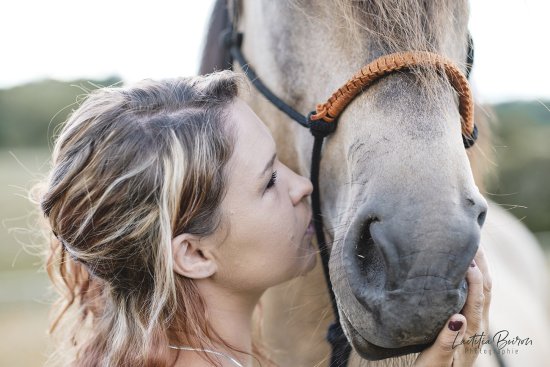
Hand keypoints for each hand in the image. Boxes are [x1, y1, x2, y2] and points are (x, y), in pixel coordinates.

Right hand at [414, 246, 491, 366]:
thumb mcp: (436, 361)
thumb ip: (447, 340)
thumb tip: (458, 317)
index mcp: (470, 333)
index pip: (477, 299)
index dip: (474, 277)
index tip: (466, 256)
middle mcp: (477, 326)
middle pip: (486, 290)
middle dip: (482, 264)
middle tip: (473, 238)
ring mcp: (476, 324)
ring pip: (484, 291)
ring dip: (481, 267)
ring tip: (472, 245)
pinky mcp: (470, 323)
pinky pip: (477, 295)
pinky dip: (475, 277)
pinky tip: (465, 268)